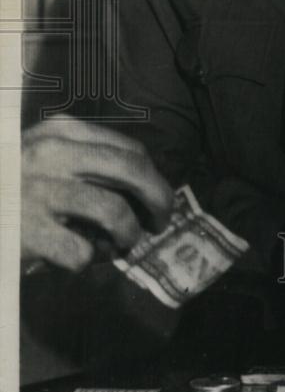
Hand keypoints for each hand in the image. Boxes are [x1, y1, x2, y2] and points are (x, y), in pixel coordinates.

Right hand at [22, 119, 173, 271]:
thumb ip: (84, 162)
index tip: (159, 198)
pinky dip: (90, 260)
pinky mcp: (26, 230)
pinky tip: (79, 260)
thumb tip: (142, 189)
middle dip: (159, 198)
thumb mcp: (43, 158)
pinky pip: (81, 251)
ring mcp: (38, 191)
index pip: (129, 149)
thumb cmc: (11, 188)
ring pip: (114, 212)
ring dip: (128, 235)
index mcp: (60, 131)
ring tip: (122, 246)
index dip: (154, 177)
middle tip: (161, 222)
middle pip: (132, 170)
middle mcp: (52, 153)